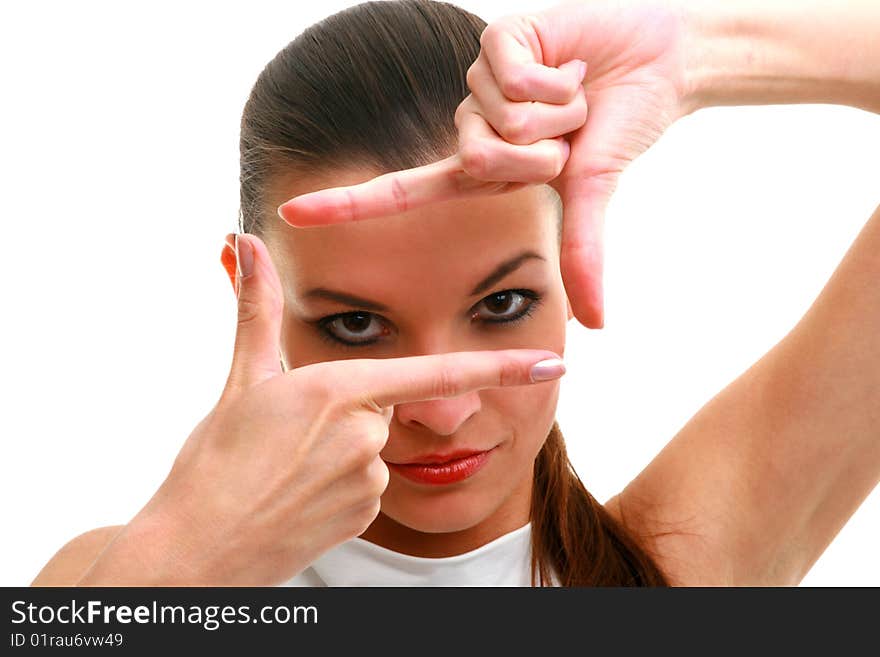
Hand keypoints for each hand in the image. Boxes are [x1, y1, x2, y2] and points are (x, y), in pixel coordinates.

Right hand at [82, 233, 564, 585]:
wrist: (201, 547)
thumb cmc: (216, 461)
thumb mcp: (240, 378)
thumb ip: (254, 307)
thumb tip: (242, 242)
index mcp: (342, 390)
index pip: (437, 374)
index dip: (501, 368)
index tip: (552, 362)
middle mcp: (367, 434)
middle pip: (380, 406)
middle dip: (345, 412)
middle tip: (288, 436)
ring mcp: (370, 478)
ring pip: (372, 446)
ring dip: (338, 448)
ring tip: (286, 467)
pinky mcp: (366, 512)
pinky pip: (366, 482)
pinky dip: (339, 480)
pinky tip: (299, 492)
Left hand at [276, 1, 690, 328]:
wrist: (658, 65)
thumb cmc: (617, 127)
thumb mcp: (590, 190)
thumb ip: (581, 253)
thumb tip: (597, 325)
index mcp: (480, 168)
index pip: (404, 189)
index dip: (348, 204)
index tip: (293, 214)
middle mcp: (470, 126)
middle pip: (482, 162)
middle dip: (543, 154)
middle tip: (569, 130)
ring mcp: (479, 83)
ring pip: (501, 122)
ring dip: (557, 114)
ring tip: (573, 95)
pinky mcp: (496, 40)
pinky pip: (512, 78)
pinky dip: (556, 80)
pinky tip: (570, 65)